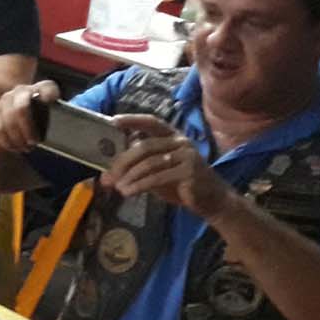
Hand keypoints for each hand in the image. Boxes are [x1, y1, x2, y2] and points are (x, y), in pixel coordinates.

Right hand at [0, 81, 59, 153]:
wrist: (18, 116)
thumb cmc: (44, 118)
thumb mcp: (56, 115)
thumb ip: (63, 119)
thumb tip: (76, 136)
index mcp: (43, 88)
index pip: (48, 88)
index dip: (49, 94)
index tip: (49, 102)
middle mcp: (22, 91)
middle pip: (21, 108)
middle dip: (27, 128)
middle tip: (35, 142)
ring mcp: (6, 100)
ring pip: (7, 121)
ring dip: (17, 138)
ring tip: (26, 148)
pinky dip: (7, 141)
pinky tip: (15, 148)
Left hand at [103, 114, 233, 219]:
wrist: (212, 200)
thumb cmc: (181, 184)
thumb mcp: (157, 172)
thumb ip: (137, 167)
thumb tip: (107, 174)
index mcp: (172, 137)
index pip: (151, 122)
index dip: (132, 120)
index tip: (112, 122)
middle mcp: (180, 142)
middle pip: (144, 146)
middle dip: (122, 162)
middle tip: (109, 177)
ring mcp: (186, 155)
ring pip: (149, 163)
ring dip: (129, 176)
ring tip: (118, 188)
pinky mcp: (189, 171)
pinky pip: (157, 177)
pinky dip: (139, 185)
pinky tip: (129, 192)